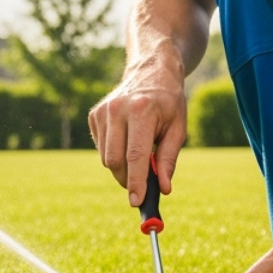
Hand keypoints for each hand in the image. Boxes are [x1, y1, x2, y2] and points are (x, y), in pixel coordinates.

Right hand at [87, 68, 187, 204]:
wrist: (151, 70)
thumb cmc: (169, 103)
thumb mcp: (178, 128)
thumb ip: (168, 159)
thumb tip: (164, 189)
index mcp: (142, 111)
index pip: (135, 156)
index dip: (136, 182)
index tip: (137, 202)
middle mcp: (118, 109)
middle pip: (116, 161)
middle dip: (128, 179)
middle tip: (143, 184)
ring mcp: (103, 111)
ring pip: (106, 158)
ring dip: (122, 166)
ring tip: (140, 152)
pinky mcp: (94, 114)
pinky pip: (102, 148)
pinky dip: (115, 152)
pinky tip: (128, 137)